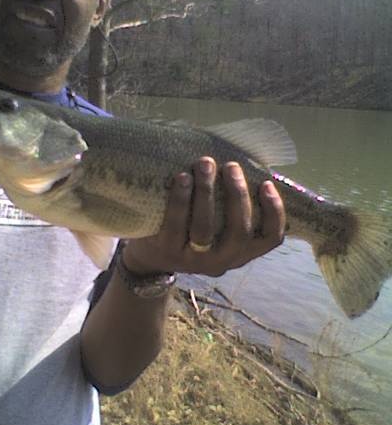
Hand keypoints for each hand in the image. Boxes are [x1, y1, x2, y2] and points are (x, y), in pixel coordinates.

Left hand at [122, 157, 284, 276]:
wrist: (150, 256)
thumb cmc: (192, 229)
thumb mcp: (218, 227)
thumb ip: (233, 207)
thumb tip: (249, 167)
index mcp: (241, 252)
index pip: (271, 239)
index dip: (275, 212)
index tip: (267, 183)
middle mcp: (221, 261)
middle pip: (239, 232)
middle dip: (237, 195)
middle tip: (231, 166)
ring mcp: (194, 260)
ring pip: (205, 228)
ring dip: (207, 191)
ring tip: (205, 163)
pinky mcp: (168, 252)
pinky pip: (176, 225)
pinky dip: (181, 199)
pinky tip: (183, 178)